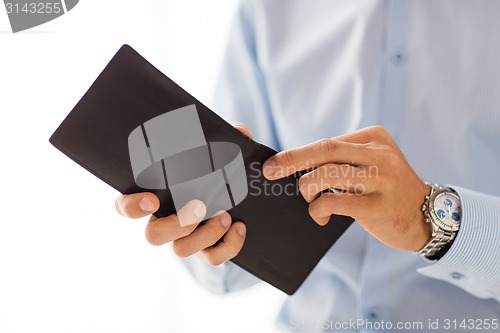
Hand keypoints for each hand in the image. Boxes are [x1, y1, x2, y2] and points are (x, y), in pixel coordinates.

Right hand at [114, 123, 251, 265]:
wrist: (236, 195)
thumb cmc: (216, 170)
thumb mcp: (220, 152)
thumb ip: (225, 139)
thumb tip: (237, 130)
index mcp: (155, 197)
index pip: (125, 206)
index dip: (131, 207)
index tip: (150, 199)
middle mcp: (165, 222)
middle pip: (153, 236)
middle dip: (176, 223)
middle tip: (200, 205)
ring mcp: (185, 239)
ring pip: (181, 251)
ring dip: (205, 234)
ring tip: (225, 214)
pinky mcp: (207, 250)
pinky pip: (211, 258)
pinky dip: (227, 246)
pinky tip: (239, 226)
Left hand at [262, 125, 430, 250]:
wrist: (428, 215)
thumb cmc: (389, 190)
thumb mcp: (372, 163)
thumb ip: (343, 161)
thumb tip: (298, 166)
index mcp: (374, 138)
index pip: (327, 142)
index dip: (298, 153)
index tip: (275, 162)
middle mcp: (379, 154)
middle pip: (325, 150)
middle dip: (291, 160)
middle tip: (270, 171)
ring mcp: (382, 178)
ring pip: (328, 174)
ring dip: (308, 188)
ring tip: (308, 199)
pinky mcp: (379, 205)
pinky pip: (337, 202)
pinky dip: (319, 208)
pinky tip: (320, 216)